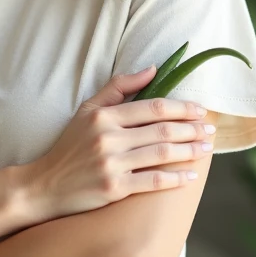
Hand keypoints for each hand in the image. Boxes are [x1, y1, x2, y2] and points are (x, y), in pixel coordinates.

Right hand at [23, 67, 215, 220]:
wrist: (44, 185)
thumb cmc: (69, 146)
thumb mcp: (87, 110)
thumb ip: (118, 87)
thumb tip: (153, 68)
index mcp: (104, 116)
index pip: (152, 107)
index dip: (182, 108)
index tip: (201, 110)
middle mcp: (108, 138)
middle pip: (162, 130)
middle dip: (192, 129)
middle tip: (211, 130)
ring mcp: (111, 164)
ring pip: (161, 154)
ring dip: (190, 151)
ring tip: (207, 149)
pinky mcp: (113, 188)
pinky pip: (152, 181)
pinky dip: (175, 178)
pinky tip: (190, 176)